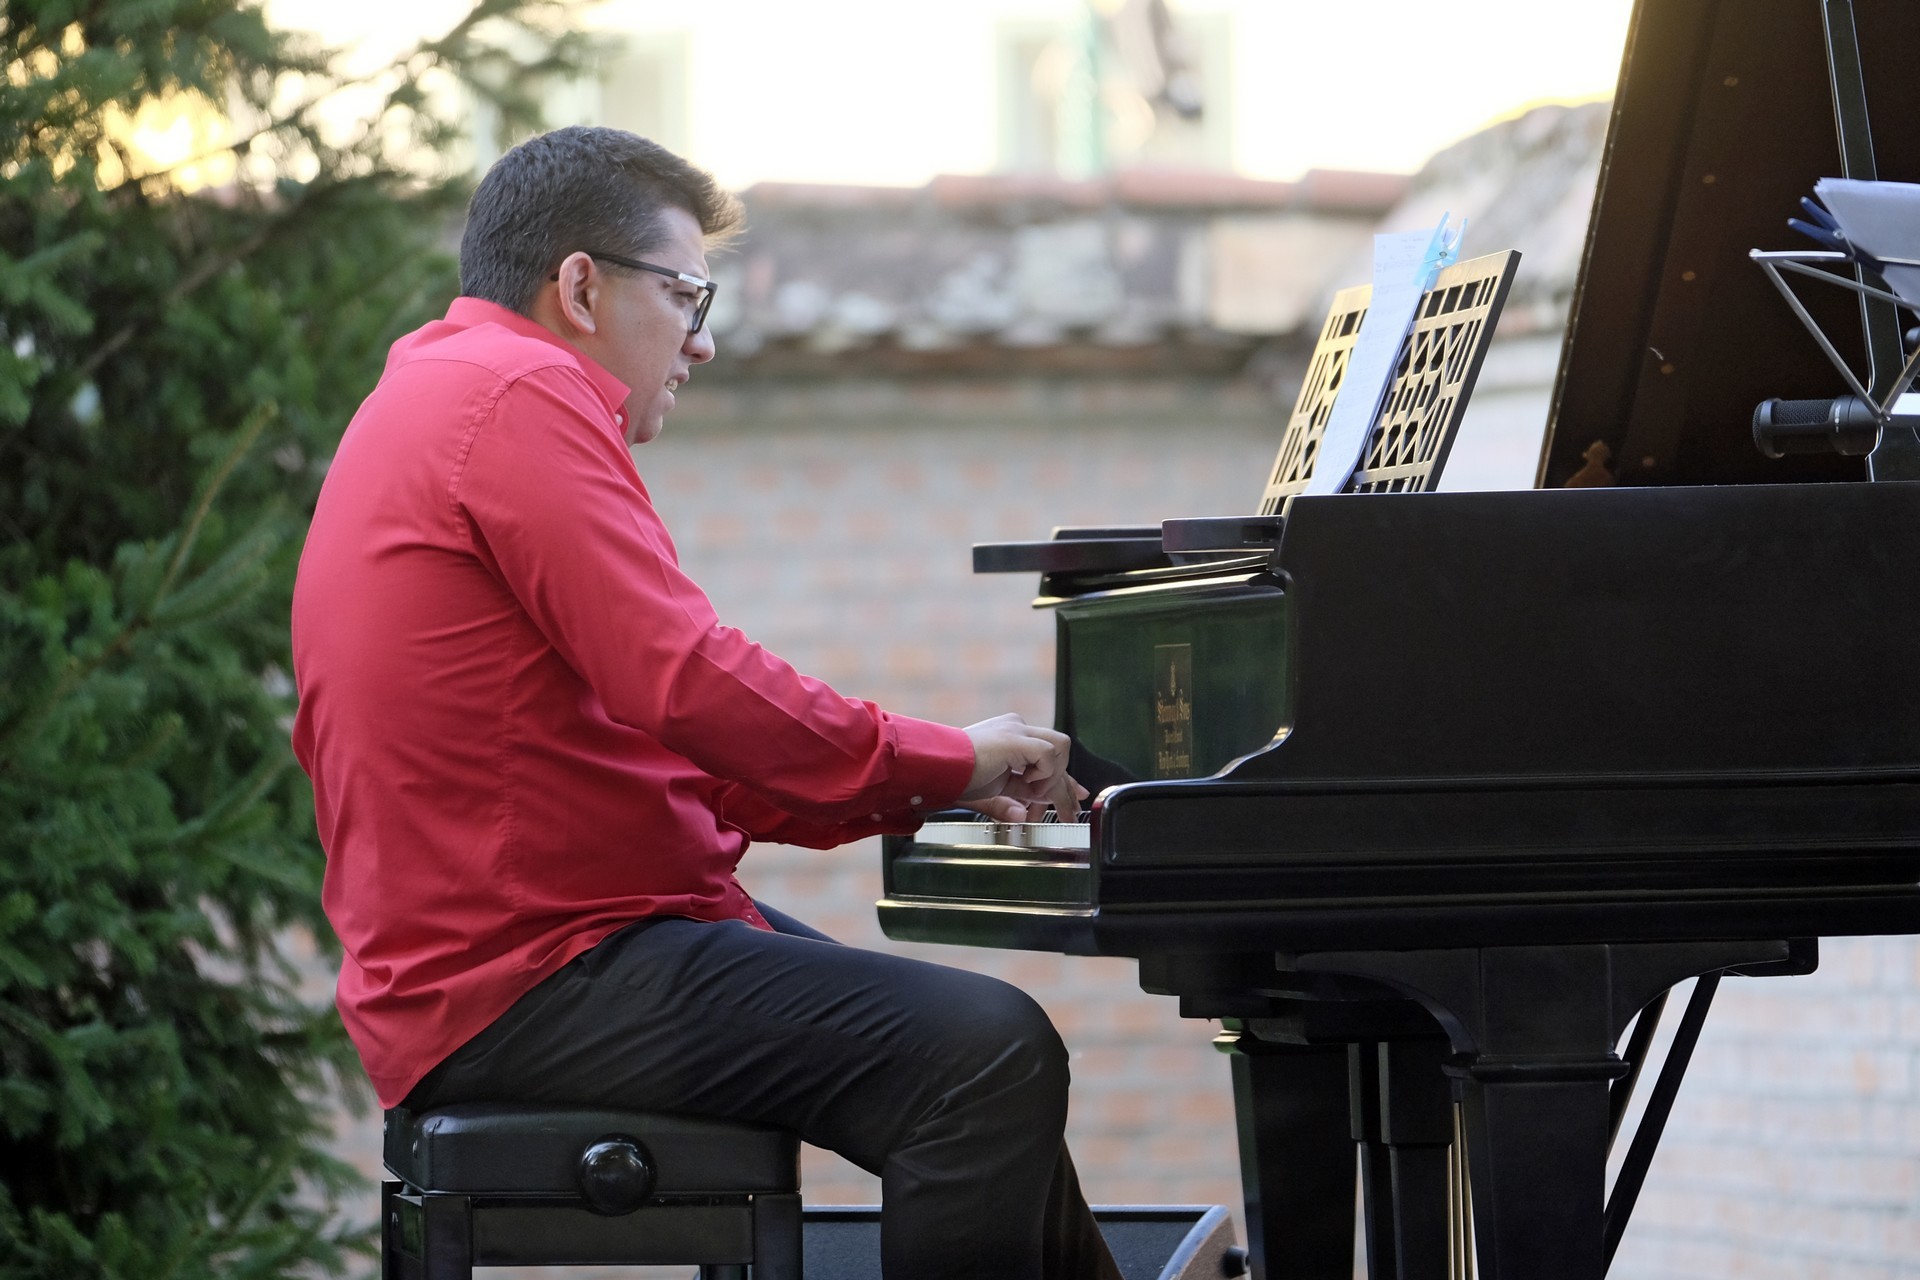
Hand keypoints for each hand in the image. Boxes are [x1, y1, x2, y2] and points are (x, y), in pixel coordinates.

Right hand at [959, 713, 1087, 818]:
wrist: (936, 769)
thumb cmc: (955, 778)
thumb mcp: (995, 790)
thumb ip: (1018, 797)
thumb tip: (1033, 811)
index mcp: (1011, 737)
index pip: (1048, 754)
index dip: (1063, 777)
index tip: (1075, 795)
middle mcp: (1017, 727)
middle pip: (1059, 751)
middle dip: (1066, 783)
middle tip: (1070, 810)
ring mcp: (1017, 730)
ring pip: (1060, 746)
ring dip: (1051, 776)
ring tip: (1031, 792)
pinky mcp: (1015, 738)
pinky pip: (1048, 753)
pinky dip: (1043, 773)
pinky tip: (1025, 784)